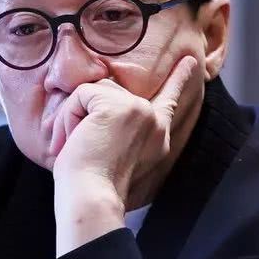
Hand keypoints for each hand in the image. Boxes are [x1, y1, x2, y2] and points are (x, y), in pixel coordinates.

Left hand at [49, 56, 197, 254]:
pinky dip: (67, 117)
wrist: (91, 197)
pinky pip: (79, 95)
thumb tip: (95, 100)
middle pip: (108, 93)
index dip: (179, 80)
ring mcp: (138, 110)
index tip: (190, 62)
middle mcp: (153, 119)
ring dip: (73, 118)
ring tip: (77, 145)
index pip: (168, 100)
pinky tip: (75, 139)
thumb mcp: (115, 150)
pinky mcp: (116, 106)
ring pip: (91, 92)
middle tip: (79, 146)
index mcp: (157, 135)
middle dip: (83, 115)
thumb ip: (119, 127)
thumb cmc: (92, 184)